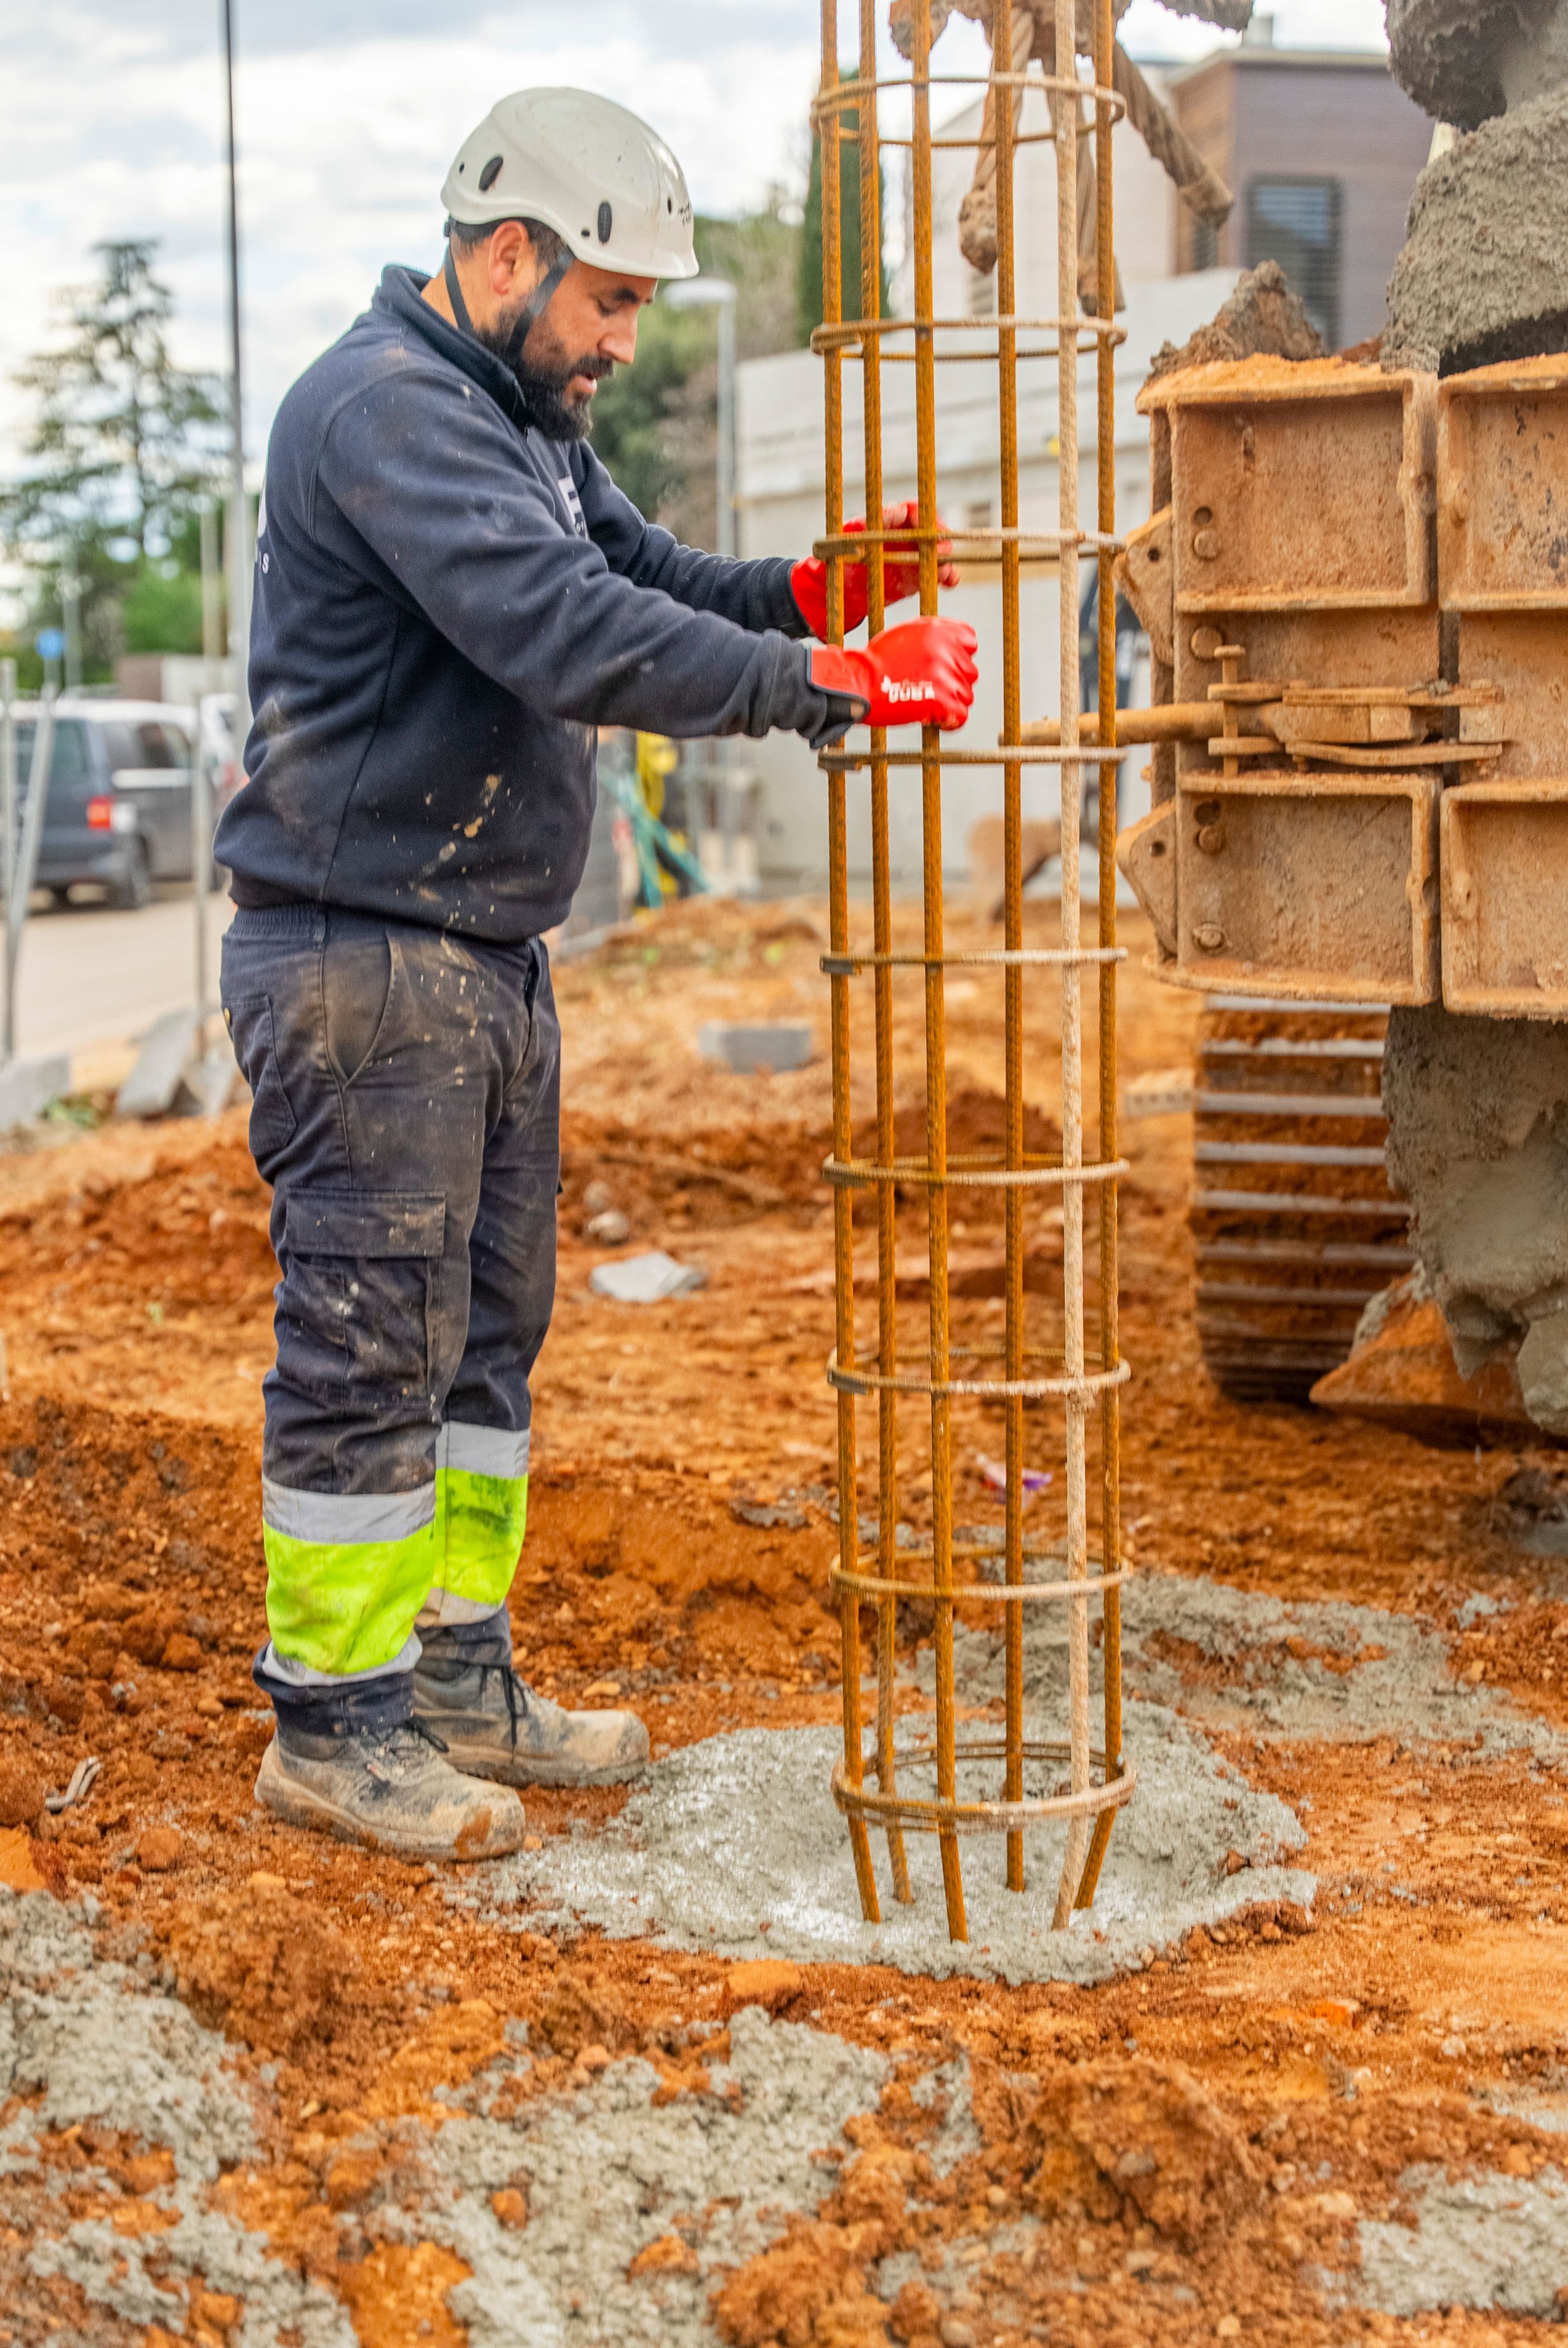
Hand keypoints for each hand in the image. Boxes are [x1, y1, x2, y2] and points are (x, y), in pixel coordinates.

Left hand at [790, 502, 959, 638]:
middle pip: (930, 532)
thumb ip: (866, 526)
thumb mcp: (848, 539)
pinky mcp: (916, 577)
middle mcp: (904, 537)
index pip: (912, 510)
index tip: (930, 528)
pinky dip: (945, 577)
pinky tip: (950, 581)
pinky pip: (935, 574)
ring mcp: (912, 556)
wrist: (837, 590)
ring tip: (948, 572)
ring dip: (945, 561)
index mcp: (888, 521)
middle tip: (943, 551)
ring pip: (936, 554)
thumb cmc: (839, 558)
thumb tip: (888, 513)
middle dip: (940, 540)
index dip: (924, 516)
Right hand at [811, 616, 978, 731]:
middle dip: (953, 681)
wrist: (858, 682)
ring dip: (951, 702)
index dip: (959, 656)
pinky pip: (961, 715)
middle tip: (930, 688)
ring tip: (927, 703)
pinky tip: (935, 719)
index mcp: (939, 631)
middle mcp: (946, 651)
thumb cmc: (875, 661)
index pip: (970, 643)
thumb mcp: (906, 633)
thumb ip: (933, 636)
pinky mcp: (941, 702)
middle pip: (969, 672)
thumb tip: (952, 648)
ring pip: (966, 695)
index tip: (946, 666)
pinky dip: (950, 721)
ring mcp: (946, 677)